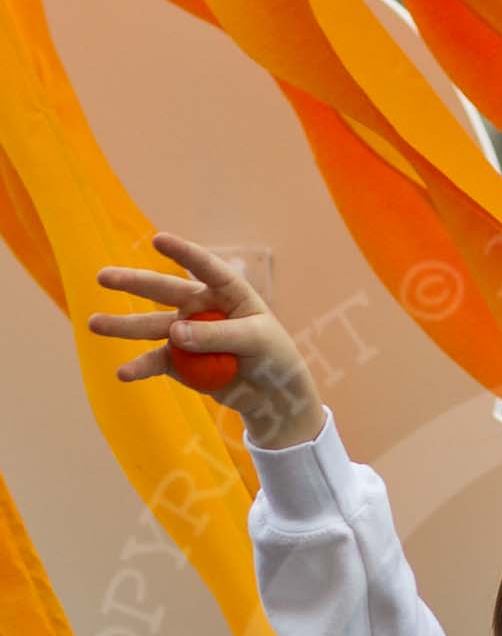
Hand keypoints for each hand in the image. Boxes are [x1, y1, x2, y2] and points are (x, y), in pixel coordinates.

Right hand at [89, 233, 325, 449]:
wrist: (272, 395)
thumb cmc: (273, 357)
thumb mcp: (256, 342)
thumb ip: (217, 335)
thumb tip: (174, 332)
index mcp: (227, 291)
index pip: (205, 267)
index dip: (183, 254)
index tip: (159, 241)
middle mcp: (200, 306)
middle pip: (163, 291)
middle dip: (133, 283)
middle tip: (102, 277)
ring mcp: (186, 333)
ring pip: (150, 326)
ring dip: (122, 327)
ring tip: (93, 324)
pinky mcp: (179, 361)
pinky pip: (156, 362)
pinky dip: (140, 368)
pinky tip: (123, 373)